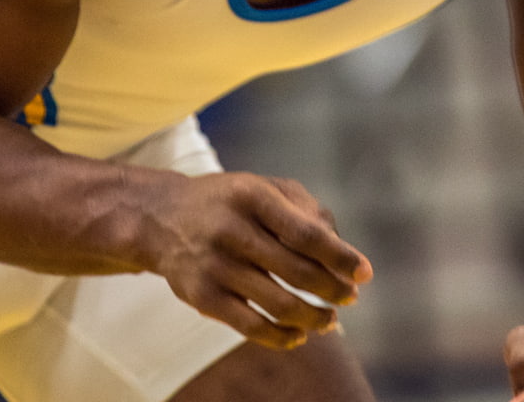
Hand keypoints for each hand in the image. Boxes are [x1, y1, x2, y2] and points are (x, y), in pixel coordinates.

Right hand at [140, 172, 372, 350]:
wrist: (159, 217)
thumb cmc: (228, 202)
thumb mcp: (263, 188)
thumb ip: (305, 210)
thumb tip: (341, 250)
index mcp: (252, 196)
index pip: (306, 233)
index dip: (340, 256)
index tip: (364, 273)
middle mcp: (231, 229)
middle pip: (297, 271)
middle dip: (332, 289)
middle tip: (350, 298)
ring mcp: (214, 265)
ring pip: (277, 303)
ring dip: (313, 317)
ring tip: (330, 320)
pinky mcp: (201, 296)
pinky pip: (249, 326)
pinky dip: (280, 337)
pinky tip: (298, 335)